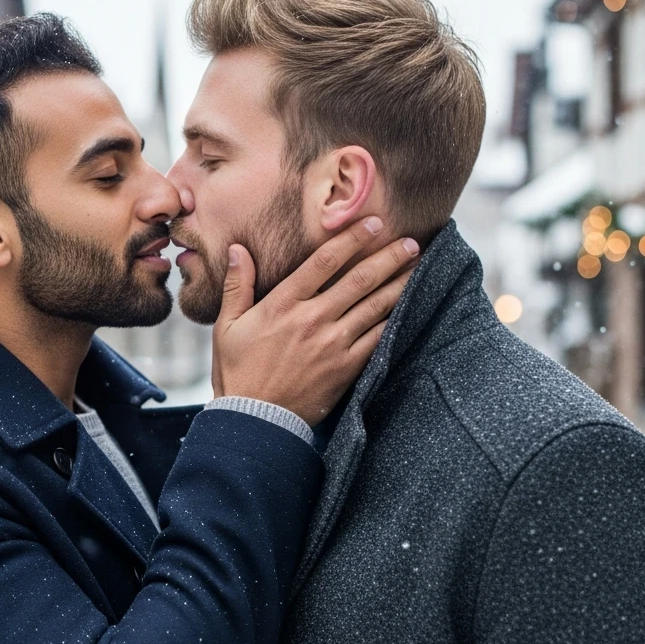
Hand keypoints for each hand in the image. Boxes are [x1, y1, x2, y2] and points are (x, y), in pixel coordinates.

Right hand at [211, 218, 418, 425]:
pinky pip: (376, 338)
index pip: (324, 262)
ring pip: (374, 306)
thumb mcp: (226, 326)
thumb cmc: (237, 372)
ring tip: (417, 267)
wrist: (254, 420)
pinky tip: (408, 307)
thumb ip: (237, 286)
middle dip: (388, 257)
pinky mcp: (345, 367)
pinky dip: (394, 320)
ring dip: (399, 284)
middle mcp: (312, 319)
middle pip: (359, 280)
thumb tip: (238, 250)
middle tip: (411, 241)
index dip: (351, 239)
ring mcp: (332, 344)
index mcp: (283, 304)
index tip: (372, 224)